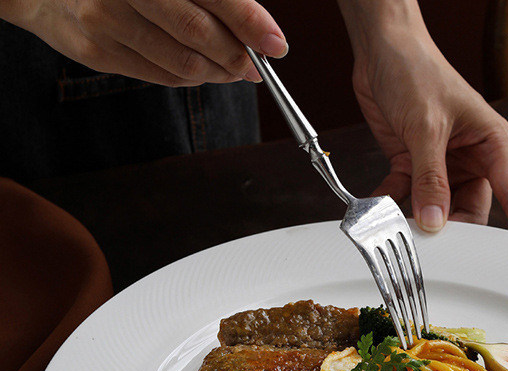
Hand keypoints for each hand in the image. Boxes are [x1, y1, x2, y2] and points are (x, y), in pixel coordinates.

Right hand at [3, 0, 287, 85]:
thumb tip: (254, 24)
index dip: (250, 22)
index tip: (276, 43)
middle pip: (198, 34)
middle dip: (238, 55)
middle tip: (257, 63)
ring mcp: (104, 20)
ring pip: (182, 64)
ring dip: (218, 72)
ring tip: (233, 68)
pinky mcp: (96, 51)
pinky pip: (160, 77)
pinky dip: (190, 77)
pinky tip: (201, 69)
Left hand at [338, 1, 507, 236]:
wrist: (381, 48)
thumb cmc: (417, 71)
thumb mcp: (426, 127)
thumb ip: (429, 178)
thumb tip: (433, 220)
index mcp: (491, 142)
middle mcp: (470, 156)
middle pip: (470, 209)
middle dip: (452, 227)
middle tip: (437, 243)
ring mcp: (441, 164)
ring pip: (437, 208)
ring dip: (417, 217)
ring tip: (402, 225)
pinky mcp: (413, 165)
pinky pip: (406, 196)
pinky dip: (392, 203)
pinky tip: (380, 207)